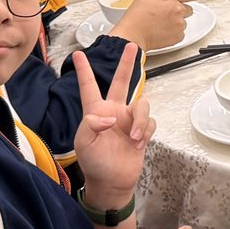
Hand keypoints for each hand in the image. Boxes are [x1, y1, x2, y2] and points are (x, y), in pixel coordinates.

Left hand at [71, 43, 153, 202]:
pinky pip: (151, 122)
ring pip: (142, 105)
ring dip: (141, 121)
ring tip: (134, 138)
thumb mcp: (84, 143)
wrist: (112, 182)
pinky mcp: (142, 132)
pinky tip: (139, 143)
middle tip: (132, 46)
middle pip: (122, 82)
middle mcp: (114, 111)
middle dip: (127, 64)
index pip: (89, 86)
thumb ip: (92, 124)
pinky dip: (147, 131)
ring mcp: (129, 121)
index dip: (84, 70)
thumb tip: (111, 116)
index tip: (78, 54)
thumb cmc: (94, 162)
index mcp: (95, 111)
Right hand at [109, 0, 202, 50]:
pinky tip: (162, 32)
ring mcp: (179, 25)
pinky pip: (180, 34)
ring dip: (176, 23)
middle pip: (188, 10)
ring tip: (161, 24)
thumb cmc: (137, 16)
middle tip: (166, 15)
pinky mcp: (178, 37)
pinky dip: (174, 34)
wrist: (133, 35)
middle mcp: (178, 11)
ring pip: (183, 22)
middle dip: (180, 11)